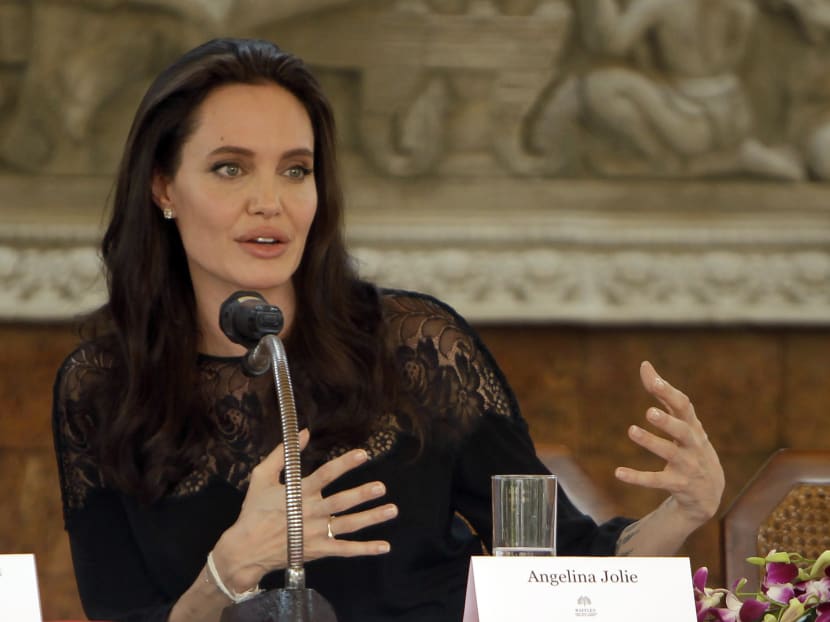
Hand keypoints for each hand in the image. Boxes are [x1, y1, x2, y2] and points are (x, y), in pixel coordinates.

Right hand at [212, 430, 396, 591]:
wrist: (246, 549)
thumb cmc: (254, 511)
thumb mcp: (261, 478)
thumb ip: (281, 455)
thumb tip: (303, 432)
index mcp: (298, 493)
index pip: (326, 475)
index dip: (345, 464)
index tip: (363, 454)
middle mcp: (311, 512)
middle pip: (342, 502)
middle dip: (362, 494)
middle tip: (381, 487)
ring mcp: (316, 533)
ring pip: (349, 524)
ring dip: (371, 517)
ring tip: (392, 510)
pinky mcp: (318, 549)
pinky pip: (345, 549)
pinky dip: (365, 549)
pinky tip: (384, 546)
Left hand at [614, 361, 724, 528]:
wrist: (710, 491)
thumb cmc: (691, 445)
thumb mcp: (682, 421)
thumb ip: (662, 394)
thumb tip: (644, 364)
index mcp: (692, 425)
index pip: (684, 407)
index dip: (670, 394)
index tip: (654, 382)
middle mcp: (693, 444)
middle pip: (682, 431)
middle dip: (668, 422)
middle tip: (649, 412)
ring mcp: (687, 465)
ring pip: (669, 453)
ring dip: (651, 442)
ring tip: (632, 430)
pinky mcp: (677, 484)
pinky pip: (656, 481)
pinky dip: (637, 477)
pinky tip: (618, 473)